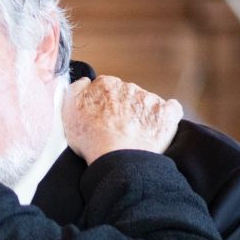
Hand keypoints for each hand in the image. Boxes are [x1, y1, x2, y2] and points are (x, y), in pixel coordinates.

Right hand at [63, 75, 182, 162]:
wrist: (118, 158)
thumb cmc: (91, 138)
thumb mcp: (69, 111)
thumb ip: (75, 90)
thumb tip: (85, 82)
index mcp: (106, 85)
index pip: (105, 87)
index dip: (102, 103)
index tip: (101, 116)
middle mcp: (129, 87)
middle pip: (126, 94)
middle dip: (122, 108)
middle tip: (116, 128)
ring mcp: (150, 100)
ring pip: (146, 102)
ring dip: (141, 114)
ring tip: (134, 134)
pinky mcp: (167, 114)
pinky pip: (171, 109)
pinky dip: (166, 116)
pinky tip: (157, 127)